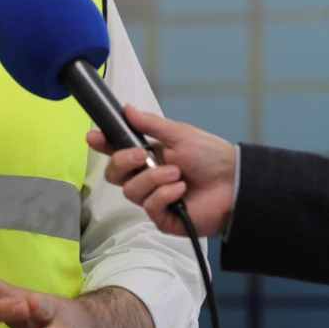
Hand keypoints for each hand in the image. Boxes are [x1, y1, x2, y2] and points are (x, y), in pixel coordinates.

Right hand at [86, 105, 236, 237]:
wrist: (235, 183)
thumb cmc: (211, 156)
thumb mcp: (179, 134)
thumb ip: (150, 124)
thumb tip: (126, 108)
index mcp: (148, 156)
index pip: (116, 151)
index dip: (102, 144)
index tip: (93, 136)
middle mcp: (147, 178)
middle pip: (114, 174)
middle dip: (123, 162)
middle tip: (142, 156)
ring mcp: (154, 199)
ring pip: (131, 191)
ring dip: (153, 179)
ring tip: (177, 174)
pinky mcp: (163, 218)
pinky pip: (149, 207)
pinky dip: (164, 195)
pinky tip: (181, 190)